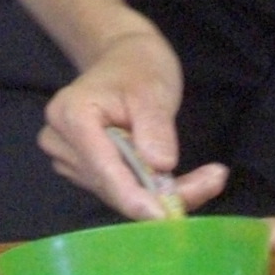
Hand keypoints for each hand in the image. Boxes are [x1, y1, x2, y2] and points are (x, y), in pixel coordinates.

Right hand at [37, 27, 227, 218]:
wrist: (124, 58)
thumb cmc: (138, 67)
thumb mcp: (153, 89)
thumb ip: (155, 127)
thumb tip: (160, 167)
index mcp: (71, 115)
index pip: (103, 169)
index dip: (134, 197)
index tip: (166, 216)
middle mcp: (60, 141)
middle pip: (112, 186)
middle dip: (159, 195)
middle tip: (213, 181)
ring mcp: (68, 158)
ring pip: (118, 193)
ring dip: (160, 194)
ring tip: (206, 178)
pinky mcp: (82, 170)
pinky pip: (119, 190)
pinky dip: (151, 191)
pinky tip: (178, 180)